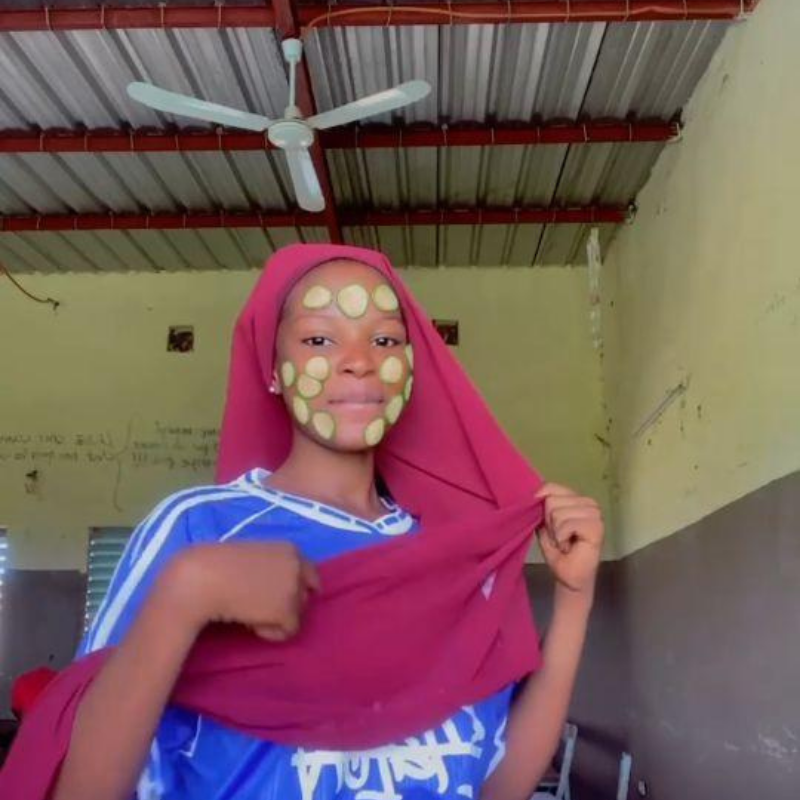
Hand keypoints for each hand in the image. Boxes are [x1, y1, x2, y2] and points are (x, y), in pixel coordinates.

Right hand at [163, 542, 320, 641]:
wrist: (204, 578)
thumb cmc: (219, 566)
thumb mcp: (253, 557)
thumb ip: (271, 567)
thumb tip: (278, 587)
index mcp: (291, 549)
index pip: (310, 572)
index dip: (298, 587)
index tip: (285, 598)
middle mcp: (299, 566)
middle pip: (306, 595)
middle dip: (289, 604)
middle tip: (261, 608)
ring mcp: (295, 588)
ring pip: (297, 615)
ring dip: (277, 618)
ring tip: (251, 613)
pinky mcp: (287, 611)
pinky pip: (287, 632)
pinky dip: (270, 632)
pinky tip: (250, 623)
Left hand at [534, 482, 603, 594]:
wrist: (568, 576)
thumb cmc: (557, 551)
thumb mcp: (543, 524)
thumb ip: (540, 507)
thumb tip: (534, 494)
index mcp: (575, 498)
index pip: (550, 487)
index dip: (541, 506)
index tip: (548, 526)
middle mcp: (587, 502)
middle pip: (552, 500)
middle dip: (549, 523)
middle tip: (560, 537)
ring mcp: (594, 513)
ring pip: (558, 513)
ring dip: (556, 533)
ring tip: (565, 542)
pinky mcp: (597, 526)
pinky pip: (567, 524)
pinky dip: (562, 538)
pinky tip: (570, 546)